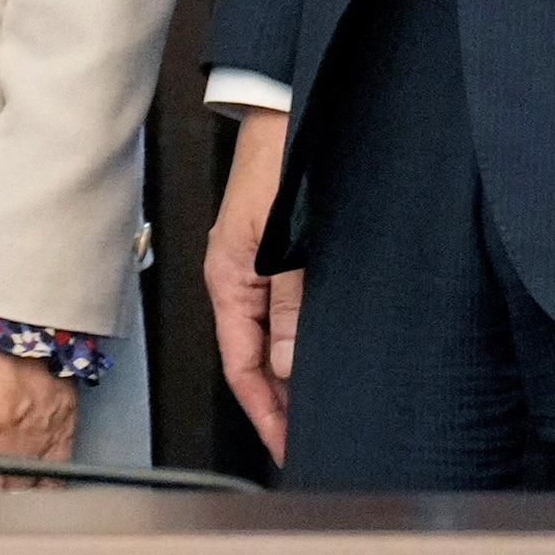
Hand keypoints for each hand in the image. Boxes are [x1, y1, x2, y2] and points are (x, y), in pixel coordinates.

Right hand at [205, 105, 298, 463]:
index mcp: (228, 278)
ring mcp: (260, 267)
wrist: (293, 107)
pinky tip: (326, 354)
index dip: (265, 413)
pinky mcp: (282, 254)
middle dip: (281, 403)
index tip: (287, 447)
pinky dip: (303, 343)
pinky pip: (287, 314)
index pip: (241, 366)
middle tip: (312, 440)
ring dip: (295, 375)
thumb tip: (291, 366)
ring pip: (275, 338)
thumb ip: (290, 305)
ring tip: (324, 408)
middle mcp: (241, 278)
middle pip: (256, 359)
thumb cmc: (281, 159)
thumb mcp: (284, 242)